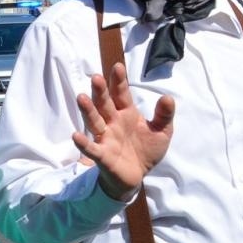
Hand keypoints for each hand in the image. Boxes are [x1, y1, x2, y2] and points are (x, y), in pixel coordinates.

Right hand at [71, 66, 175, 198]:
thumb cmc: (146, 150)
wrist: (138, 175)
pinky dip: (84, 143)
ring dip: (88, 111)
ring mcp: (105, 138)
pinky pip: (92, 148)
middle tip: (96, 77)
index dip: (118, 81)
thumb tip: (167, 97)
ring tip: (81, 98)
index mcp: (126, 113)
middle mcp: (112, 122)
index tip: (117, 66)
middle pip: (104, 104)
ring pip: (94, 121)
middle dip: (100, 91)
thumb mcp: (161, 132)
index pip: (121, 94)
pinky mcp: (103, 156)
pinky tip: (75, 136)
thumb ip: (164, 115)